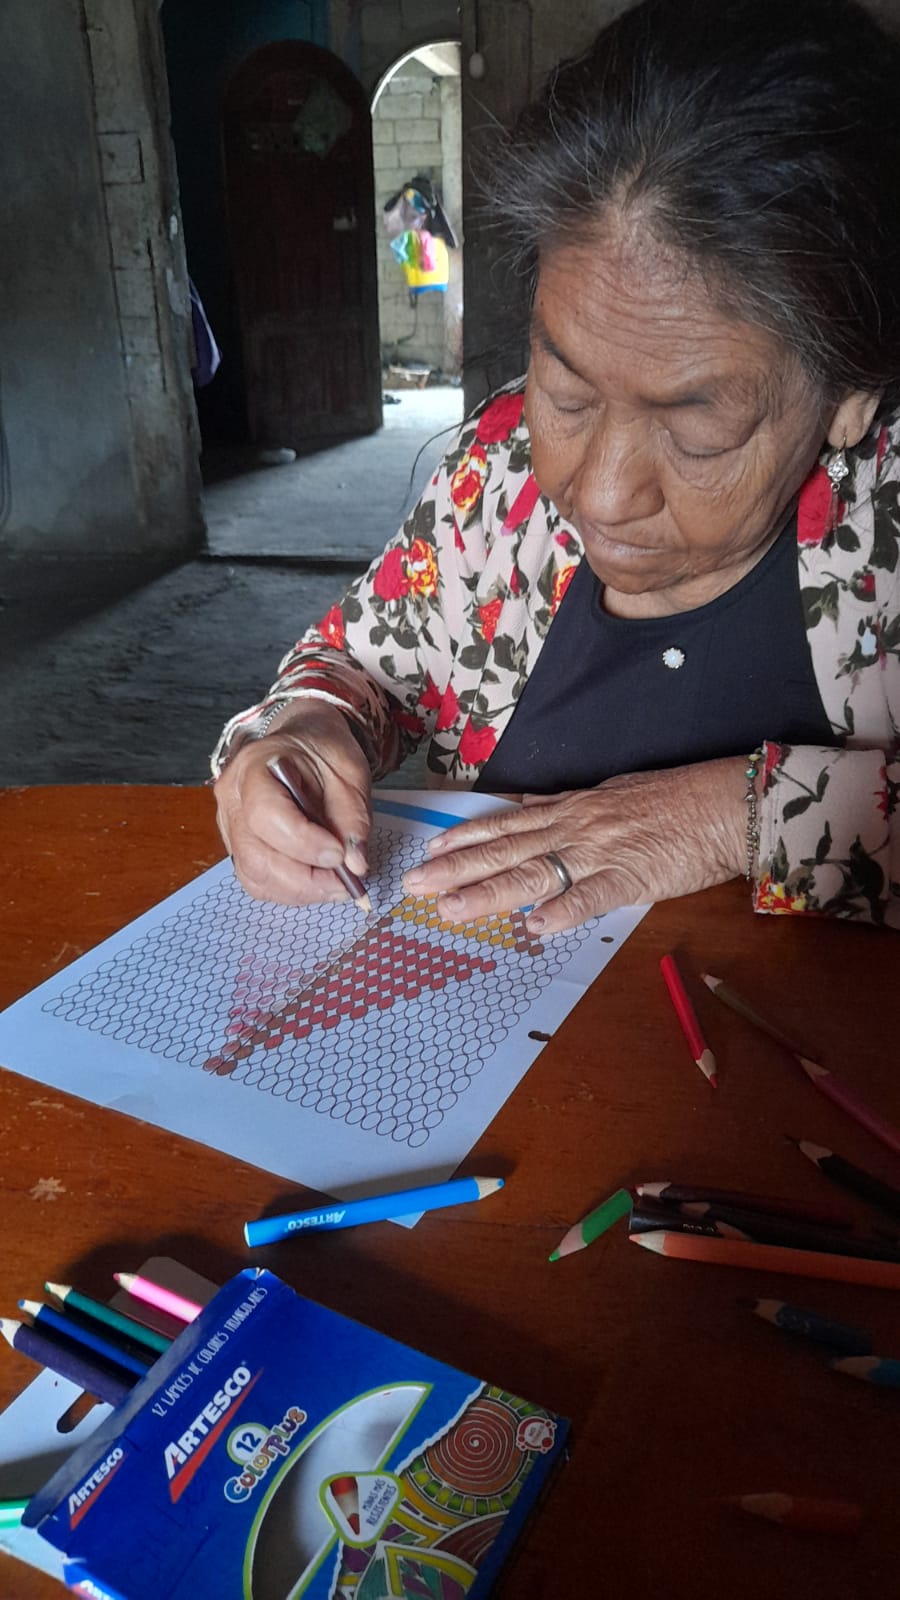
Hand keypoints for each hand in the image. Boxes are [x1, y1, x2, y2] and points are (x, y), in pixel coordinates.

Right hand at [214, 702, 371, 904]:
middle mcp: (232, 798)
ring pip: (255, 875)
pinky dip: (291, 891)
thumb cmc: (322, 752)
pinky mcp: (239, 848)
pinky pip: (258, 882)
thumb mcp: (350, 771)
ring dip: (301, 890)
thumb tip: (355, 864)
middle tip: (346, 882)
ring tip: (337, 883)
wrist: (304, 745)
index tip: (339, 854)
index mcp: (254, 766)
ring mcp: (230, 826)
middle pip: (256, 855)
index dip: (303, 843)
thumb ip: (353, 817)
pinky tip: (317, 882)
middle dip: (305, 879)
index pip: (265, 814)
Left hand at [401, 759, 746, 932]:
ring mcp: (600, 852)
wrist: (724, 803)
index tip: (431, 848)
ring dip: (489, 892)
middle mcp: (576, 827)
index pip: (508, 823)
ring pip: (534, 872)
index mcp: (572, 808)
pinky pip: (590, 897)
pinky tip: (533, 926)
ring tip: (451, 907)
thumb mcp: (612, 790)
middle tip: (415, 884)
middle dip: (457, 868)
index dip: (467, 836)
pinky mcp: (631, 878)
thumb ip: (568, 803)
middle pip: (506, 849)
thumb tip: (531, 803)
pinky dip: (561, 911)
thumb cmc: (675, 797)